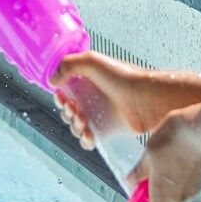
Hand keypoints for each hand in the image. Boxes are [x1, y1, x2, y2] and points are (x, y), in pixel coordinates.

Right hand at [51, 50, 200, 150]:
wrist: (148, 98)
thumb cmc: (124, 77)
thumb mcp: (92, 61)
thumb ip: (68, 65)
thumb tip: (52, 81)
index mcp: (88, 81)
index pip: (65, 91)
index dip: (60, 96)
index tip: (62, 97)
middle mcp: (93, 98)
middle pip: (69, 110)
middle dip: (67, 113)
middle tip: (76, 111)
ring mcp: (101, 115)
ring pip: (77, 126)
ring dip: (74, 127)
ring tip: (84, 123)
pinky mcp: (109, 130)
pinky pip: (89, 139)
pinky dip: (85, 140)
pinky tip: (89, 136)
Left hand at [131, 103, 200, 201]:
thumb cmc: (174, 142)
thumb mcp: (148, 153)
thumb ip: (140, 171)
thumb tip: (130, 181)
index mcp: (162, 197)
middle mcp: (180, 199)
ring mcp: (194, 191)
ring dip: (172, 198)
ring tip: (162, 177)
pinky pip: (189, 189)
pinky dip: (182, 185)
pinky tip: (177, 167)